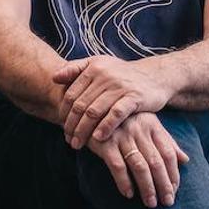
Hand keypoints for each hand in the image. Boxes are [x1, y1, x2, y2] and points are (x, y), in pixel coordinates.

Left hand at [53, 49, 170, 148]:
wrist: (155, 76)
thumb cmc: (123, 75)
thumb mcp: (100, 65)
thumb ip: (76, 69)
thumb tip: (54, 77)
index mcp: (93, 68)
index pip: (71, 93)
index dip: (64, 112)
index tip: (61, 126)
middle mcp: (105, 75)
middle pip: (80, 105)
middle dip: (71, 125)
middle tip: (68, 139)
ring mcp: (119, 86)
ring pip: (94, 111)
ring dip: (84, 130)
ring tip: (78, 143)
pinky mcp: (134, 97)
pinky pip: (115, 114)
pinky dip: (105, 127)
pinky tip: (98, 138)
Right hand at [92, 113, 186, 208]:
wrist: (90, 111)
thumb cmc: (122, 121)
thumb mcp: (146, 124)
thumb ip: (165, 141)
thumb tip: (185, 159)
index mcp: (151, 125)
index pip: (168, 153)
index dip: (173, 174)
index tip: (174, 190)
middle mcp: (139, 130)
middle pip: (156, 162)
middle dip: (163, 185)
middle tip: (167, 202)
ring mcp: (122, 136)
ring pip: (139, 166)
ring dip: (147, 187)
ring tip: (150, 203)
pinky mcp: (105, 143)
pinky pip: (117, 166)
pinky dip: (124, 182)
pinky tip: (129, 194)